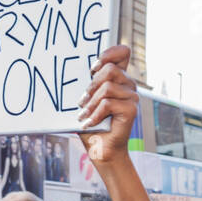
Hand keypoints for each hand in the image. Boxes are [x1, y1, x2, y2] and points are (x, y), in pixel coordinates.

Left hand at [75, 45, 138, 165]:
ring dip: (90, 103)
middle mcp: (128, 84)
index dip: (109, 54)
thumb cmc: (90, 122)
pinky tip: (89, 123)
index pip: (122, 52)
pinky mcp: (131, 109)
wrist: (99, 148)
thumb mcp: (86, 99)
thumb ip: (88, 83)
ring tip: (84, 115)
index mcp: (118, 78)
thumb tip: (70, 68)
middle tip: (81, 102)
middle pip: (109, 69)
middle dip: (91, 86)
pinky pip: (108, 103)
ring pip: (107, 87)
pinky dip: (94, 115)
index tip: (93, 69)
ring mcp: (132, 96)